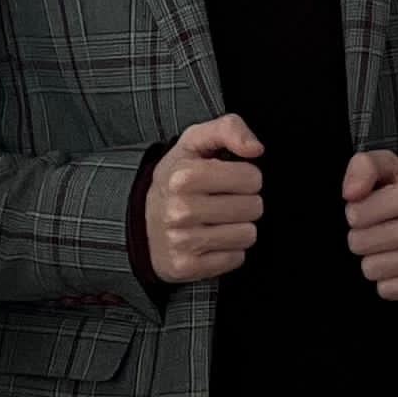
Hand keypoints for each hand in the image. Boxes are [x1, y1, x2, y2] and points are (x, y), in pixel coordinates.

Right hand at [141, 113, 264, 286]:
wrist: (141, 221)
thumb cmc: (178, 178)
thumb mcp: (196, 142)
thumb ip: (229, 128)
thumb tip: (256, 149)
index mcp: (183, 176)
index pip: (252, 178)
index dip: (247, 177)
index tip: (228, 180)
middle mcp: (179, 210)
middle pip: (254, 207)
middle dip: (245, 202)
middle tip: (222, 201)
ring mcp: (181, 242)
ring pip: (248, 235)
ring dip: (239, 228)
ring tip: (217, 221)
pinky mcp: (185, 267)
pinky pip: (236, 259)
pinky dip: (229, 251)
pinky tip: (211, 241)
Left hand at [342, 150, 397, 303]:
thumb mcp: (390, 168)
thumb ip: (364, 167)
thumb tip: (350, 194)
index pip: (355, 214)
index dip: (358, 212)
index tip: (376, 210)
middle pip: (359, 244)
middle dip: (364, 237)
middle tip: (384, 229)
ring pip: (371, 270)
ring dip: (375, 259)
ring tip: (394, 246)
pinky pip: (386, 291)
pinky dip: (389, 280)